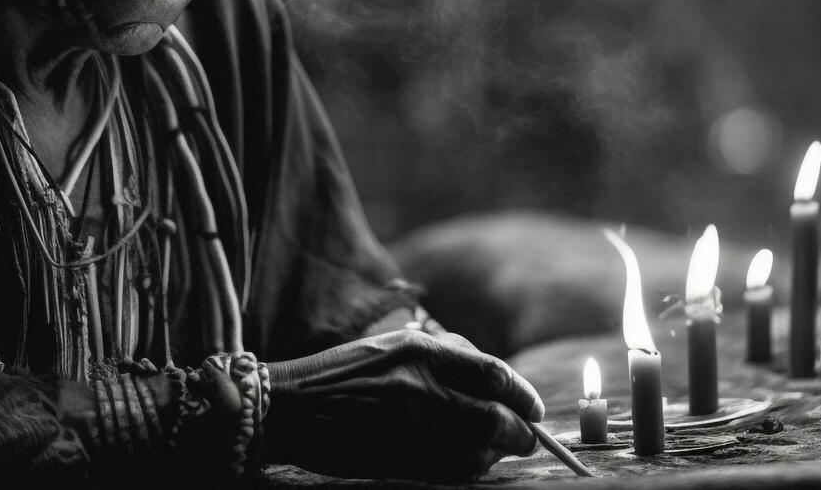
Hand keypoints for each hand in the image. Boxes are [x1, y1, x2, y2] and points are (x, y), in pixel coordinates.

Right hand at [264, 329, 543, 480]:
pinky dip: (468, 470)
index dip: (523, 395)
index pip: (493, 374)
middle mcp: (418, 386)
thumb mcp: (392, 348)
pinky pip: (450, 471)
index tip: (533, 409)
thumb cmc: (341, 374)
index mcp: (418, 350)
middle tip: (526, 438)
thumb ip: (443, 357)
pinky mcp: (395, 457)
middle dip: (520, 433)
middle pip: (495, 417)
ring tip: (492, 451)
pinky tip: (466, 463)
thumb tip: (497, 383)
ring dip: (494, 455)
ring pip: (477, 450)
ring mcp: (406, 425)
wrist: (288, 407)